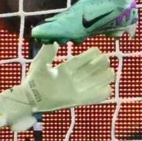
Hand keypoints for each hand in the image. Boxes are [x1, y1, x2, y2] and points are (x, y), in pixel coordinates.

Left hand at [0, 44, 114, 131]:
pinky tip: (108, 89)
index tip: (97, 51)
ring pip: (94, 82)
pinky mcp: (76, 100)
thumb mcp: (40, 63)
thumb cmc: (34, 79)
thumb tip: (56, 40)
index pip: (82, 59)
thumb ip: (48, 52)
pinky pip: (92, 97)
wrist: (30, 98)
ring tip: (111, 73)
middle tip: (105, 61)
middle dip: (100, 65)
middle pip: (91, 69)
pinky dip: (100, 94)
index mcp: (66, 68)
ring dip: (103, 77)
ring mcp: (76, 89)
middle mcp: (73, 77)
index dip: (90, 55)